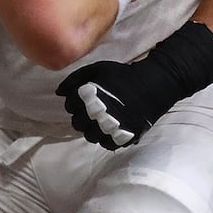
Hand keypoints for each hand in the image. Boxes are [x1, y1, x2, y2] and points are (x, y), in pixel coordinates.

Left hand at [56, 21, 212, 148]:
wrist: (153, 84)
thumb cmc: (124, 75)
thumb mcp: (97, 69)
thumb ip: (74, 79)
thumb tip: (58, 92)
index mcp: (88, 95)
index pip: (70, 106)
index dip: (74, 104)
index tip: (83, 101)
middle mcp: (97, 112)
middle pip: (77, 123)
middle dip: (81, 118)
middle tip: (91, 113)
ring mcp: (111, 125)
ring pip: (90, 136)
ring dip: (92, 130)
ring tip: (100, 122)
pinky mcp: (124, 135)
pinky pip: (106, 144)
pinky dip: (105, 138)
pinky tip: (109, 129)